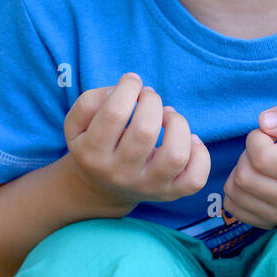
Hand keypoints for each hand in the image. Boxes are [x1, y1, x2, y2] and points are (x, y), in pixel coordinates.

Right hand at [64, 72, 211, 206]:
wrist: (101, 189)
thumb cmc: (93, 144)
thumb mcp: (76, 124)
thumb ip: (90, 102)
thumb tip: (124, 91)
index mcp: (93, 155)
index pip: (114, 113)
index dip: (128, 87)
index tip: (131, 83)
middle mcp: (120, 174)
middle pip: (145, 131)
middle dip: (152, 101)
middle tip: (148, 98)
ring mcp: (148, 186)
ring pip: (175, 155)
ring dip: (177, 124)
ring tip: (168, 117)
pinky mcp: (171, 193)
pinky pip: (195, 179)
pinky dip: (200, 153)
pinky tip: (188, 139)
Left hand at [222, 103, 276, 228]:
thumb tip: (264, 122)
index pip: (262, 157)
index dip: (257, 137)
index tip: (270, 134)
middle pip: (245, 176)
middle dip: (247, 154)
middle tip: (264, 148)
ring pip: (235, 191)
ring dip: (240, 170)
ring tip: (260, 163)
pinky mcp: (269, 224)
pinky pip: (232, 206)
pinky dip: (236, 188)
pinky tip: (254, 178)